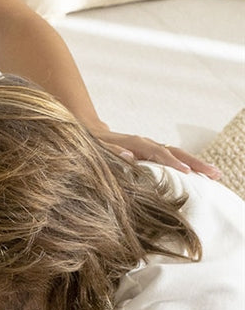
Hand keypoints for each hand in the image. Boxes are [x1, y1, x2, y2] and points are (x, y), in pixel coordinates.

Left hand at [94, 128, 219, 178]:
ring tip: (216, 175)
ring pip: (178, 155)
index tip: (186, 171)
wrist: (93, 134)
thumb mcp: (97, 149)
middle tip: (214, 174)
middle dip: (195, 163)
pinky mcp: (153, 154)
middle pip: (175, 152)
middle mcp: (148, 144)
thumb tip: (127, 155)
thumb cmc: (94, 145)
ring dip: (197, 164)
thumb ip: (112, 152)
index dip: (172, 162)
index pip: (158, 153)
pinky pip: (174, 159)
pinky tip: (201, 176)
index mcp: (136, 143)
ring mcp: (152, 148)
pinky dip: (188, 166)